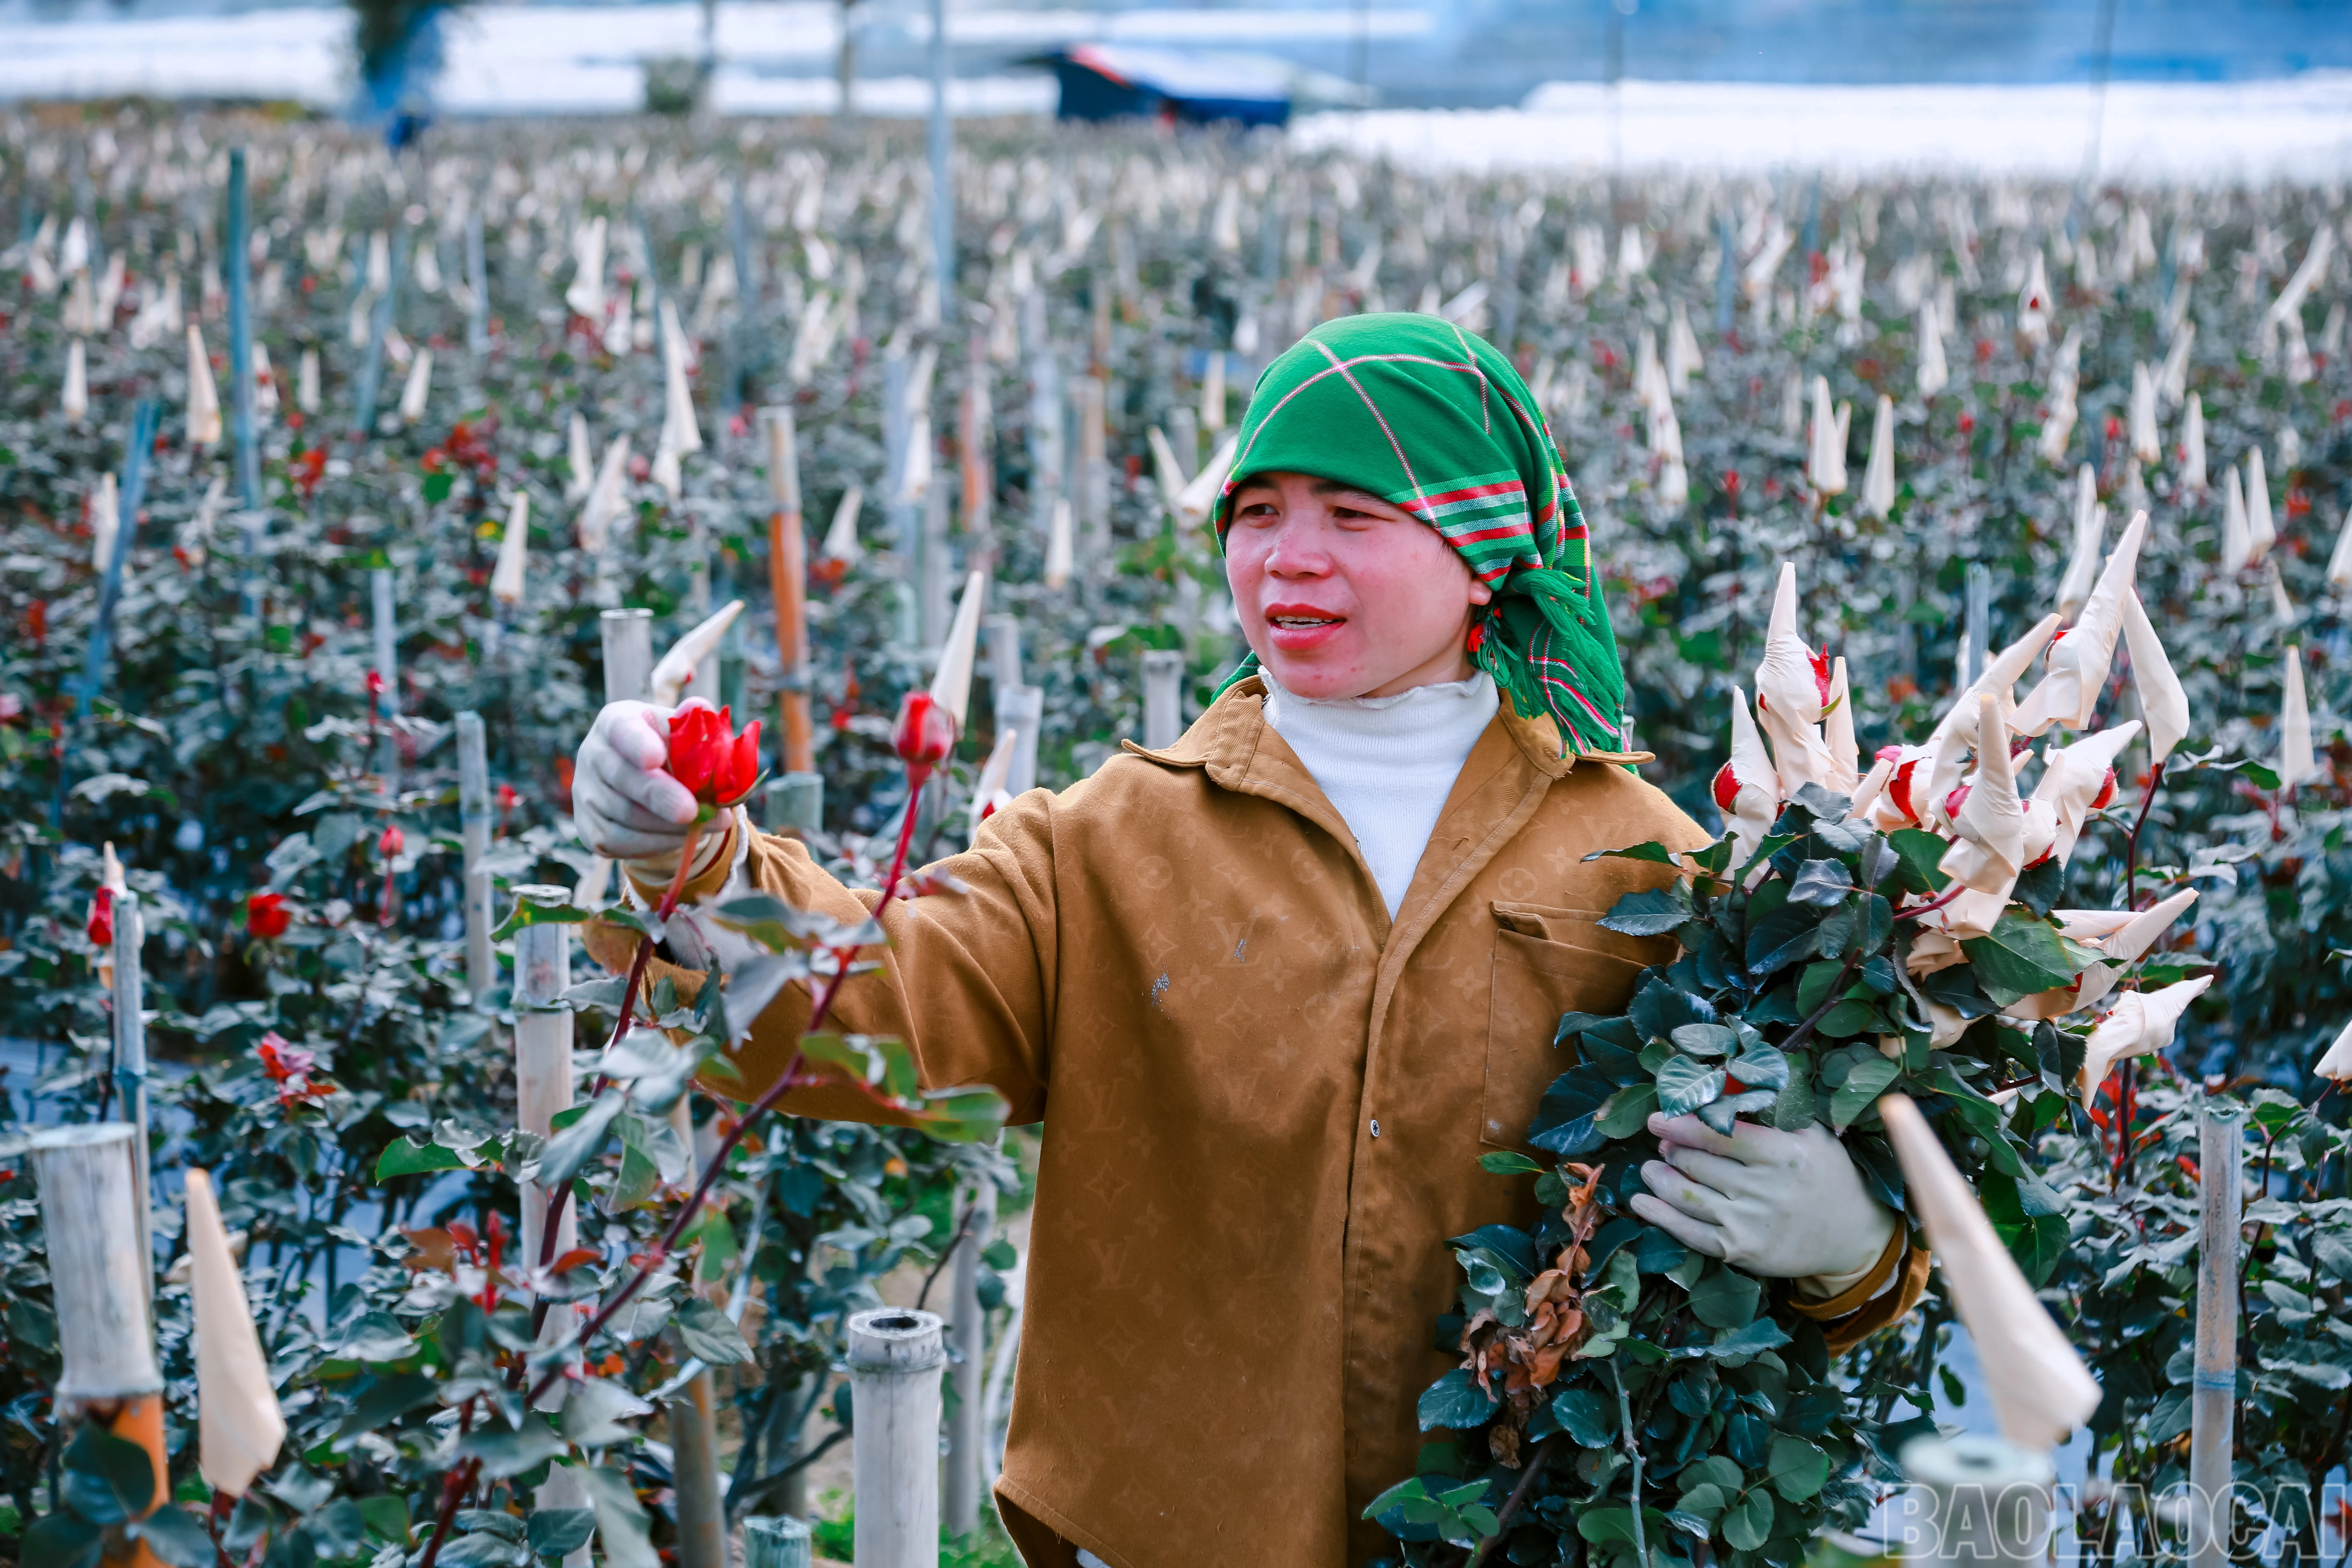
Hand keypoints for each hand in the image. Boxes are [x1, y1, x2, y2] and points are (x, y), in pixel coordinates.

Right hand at [573, 700, 699, 861]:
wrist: (645, 781)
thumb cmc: (668, 748)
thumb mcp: (680, 730)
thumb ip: (693, 722)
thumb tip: (701, 709)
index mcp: (615, 722)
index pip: (622, 730)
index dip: (638, 744)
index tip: (656, 758)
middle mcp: (592, 755)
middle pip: (623, 779)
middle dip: (660, 797)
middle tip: (692, 812)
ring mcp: (585, 794)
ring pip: (625, 817)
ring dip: (669, 826)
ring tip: (708, 824)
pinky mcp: (589, 829)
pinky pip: (621, 842)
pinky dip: (657, 843)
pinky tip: (685, 837)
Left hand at [1628, 1112, 1897, 1283]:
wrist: (1853, 1237)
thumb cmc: (1830, 1177)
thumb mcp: (1812, 1136)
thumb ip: (1774, 1112)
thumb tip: (1727, 1084)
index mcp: (1782, 1154)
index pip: (1719, 1134)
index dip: (1682, 1124)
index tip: (1658, 1118)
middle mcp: (1764, 1189)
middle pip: (1698, 1163)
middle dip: (1672, 1150)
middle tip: (1662, 1142)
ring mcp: (1750, 1224)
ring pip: (1688, 1196)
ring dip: (1660, 1179)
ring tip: (1650, 1167)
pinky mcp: (1741, 1251)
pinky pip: (1691, 1233)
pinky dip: (1661, 1217)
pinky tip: (1642, 1202)